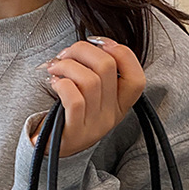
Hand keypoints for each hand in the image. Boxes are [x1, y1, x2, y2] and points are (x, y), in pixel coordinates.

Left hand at [31, 36, 146, 156]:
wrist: (51, 146)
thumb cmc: (70, 113)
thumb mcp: (93, 95)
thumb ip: (99, 72)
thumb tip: (93, 43)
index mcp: (120, 105)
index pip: (137, 78)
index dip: (122, 52)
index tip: (98, 43)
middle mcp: (111, 116)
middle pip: (107, 67)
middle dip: (82, 49)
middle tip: (65, 54)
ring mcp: (95, 126)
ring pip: (89, 80)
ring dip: (66, 65)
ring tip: (54, 68)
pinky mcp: (75, 132)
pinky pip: (74, 100)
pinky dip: (61, 84)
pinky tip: (53, 83)